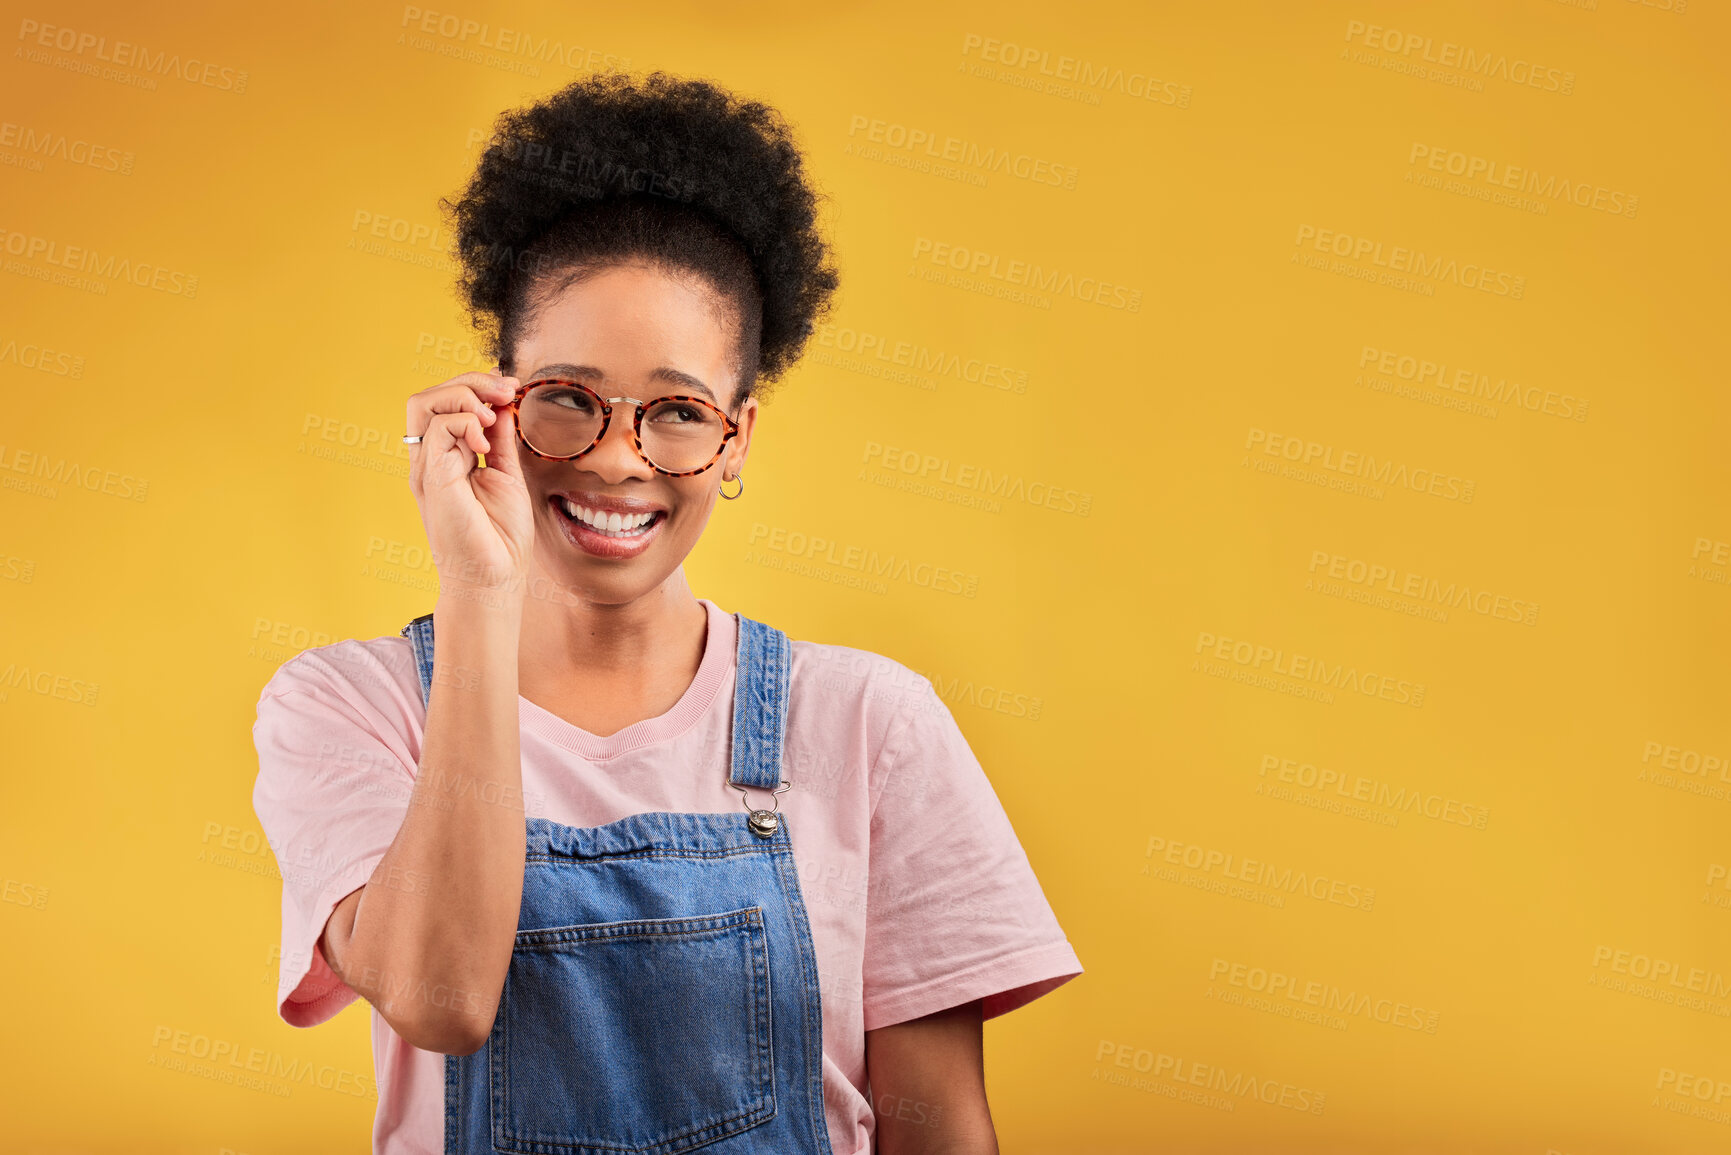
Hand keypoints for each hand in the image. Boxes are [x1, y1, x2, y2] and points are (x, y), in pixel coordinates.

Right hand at [406, 367, 532, 598]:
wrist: (495, 580)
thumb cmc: (500, 538)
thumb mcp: (505, 474)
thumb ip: (499, 440)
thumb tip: (502, 404)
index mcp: (446, 459)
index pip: (445, 403)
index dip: (476, 386)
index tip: (512, 388)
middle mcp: (431, 460)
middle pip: (429, 396)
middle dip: (470, 381)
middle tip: (505, 390)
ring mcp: (427, 469)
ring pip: (423, 403)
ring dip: (464, 395)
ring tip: (491, 416)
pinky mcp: (432, 479)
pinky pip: (437, 429)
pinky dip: (465, 422)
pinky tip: (485, 443)